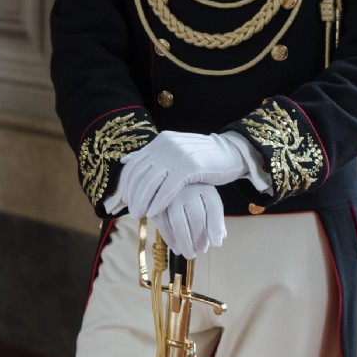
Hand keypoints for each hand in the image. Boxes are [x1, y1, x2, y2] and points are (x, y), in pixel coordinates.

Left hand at [117, 130, 246, 218]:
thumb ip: (153, 155)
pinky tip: (152, 213)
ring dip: (141, 201)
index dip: (127, 183)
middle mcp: (165, 145)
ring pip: (150, 182)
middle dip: (132, 195)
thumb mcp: (176, 152)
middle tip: (132, 212)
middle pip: (140, 174)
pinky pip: (166, 188)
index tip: (125, 200)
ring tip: (139, 215)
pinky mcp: (188, 166)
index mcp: (161, 141)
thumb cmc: (204, 157)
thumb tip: (126, 159)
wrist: (231, 153)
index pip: (136, 163)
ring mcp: (177, 155)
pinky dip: (157, 202)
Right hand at [154, 184, 225, 259]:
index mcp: (205, 188)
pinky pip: (164, 225)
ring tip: (189, 254)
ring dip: (185, 243)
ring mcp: (171, 196)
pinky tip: (176, 248)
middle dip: (199, 239)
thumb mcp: (206, 202)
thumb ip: (214, 219)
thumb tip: (218, 240)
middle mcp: (188, 190)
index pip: (213, 208)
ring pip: (179, 225)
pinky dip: (171, 240)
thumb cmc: (191, 194)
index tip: (216, 244)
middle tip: (200, 251)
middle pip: (197, 219)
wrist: (165, 180)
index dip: (216, 228)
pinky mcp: (155, 203)